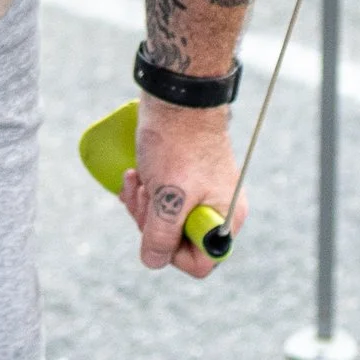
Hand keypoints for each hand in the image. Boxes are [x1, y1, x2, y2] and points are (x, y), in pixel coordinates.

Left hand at [122, 96, 241, 278]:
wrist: (175, 97)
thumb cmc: (176, 144)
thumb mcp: (167, 196)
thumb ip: (161, 235)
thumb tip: (154, 260)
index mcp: (224, 218)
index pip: (200, 262)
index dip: (171, 253)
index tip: (155, 227)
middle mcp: (216, 210)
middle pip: (177, 243)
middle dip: (150, 223)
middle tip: (141, 195)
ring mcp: (200, 194)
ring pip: (164, 222)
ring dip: (143, 206)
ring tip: (136, 180)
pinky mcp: (183, 180)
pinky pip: (160, 202)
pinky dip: (144, 193)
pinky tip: (135, 175)